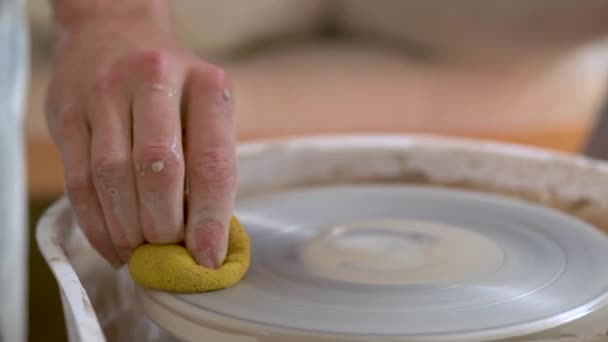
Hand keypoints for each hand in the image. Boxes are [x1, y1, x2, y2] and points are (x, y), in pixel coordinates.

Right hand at [45, 15, 235, 268]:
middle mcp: (154, 80)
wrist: (114, 34)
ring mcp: (104, 92)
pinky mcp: (66, 111)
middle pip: (157, 169)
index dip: (210, 219)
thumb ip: (208, 165)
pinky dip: (96, 223)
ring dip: (128, 229)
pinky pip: (78, 181)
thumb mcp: (205, 108)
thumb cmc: (173, 87)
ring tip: (140, 254)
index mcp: (206, 84)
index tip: (208, 258)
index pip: (212, 162)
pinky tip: (113, 245)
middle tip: (167, 253)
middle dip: (163, 225)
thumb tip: (206, 240)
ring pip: (112, 177)